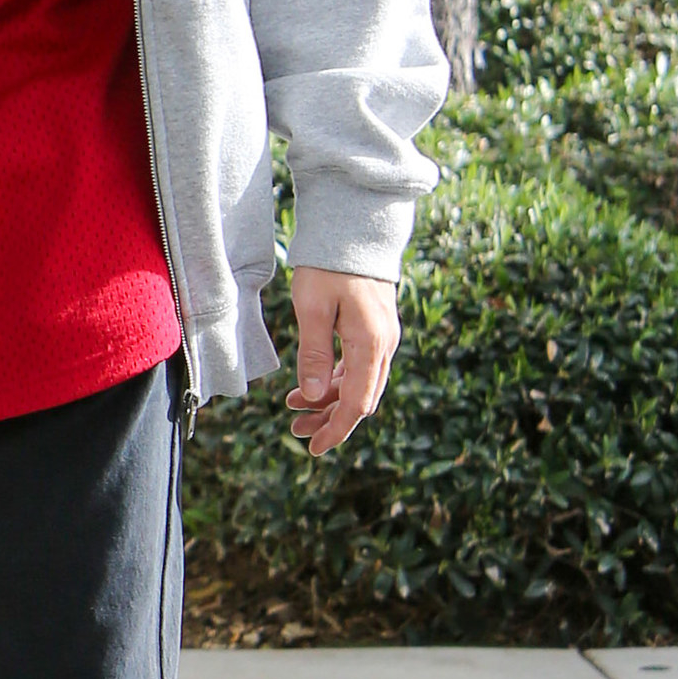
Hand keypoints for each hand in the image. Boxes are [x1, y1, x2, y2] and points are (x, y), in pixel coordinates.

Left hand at [286, 266, 398, 455]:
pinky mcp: (373, 329)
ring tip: (294, 409)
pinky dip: (334, 379)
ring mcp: (381, 337)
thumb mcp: (312, 308)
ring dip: (328, 399)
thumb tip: (311, 396)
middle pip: (359, 398)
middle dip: (328, 418)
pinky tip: (311, 385)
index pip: (356, 402)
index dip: (336, 428)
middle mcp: (383, 345)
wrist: (353, 230)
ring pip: (358, 383)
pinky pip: (357, 366)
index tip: (314, 448)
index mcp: (371, 344)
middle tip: (295, 430)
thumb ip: (314, 353)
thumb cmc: (328, 266)